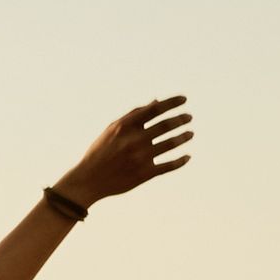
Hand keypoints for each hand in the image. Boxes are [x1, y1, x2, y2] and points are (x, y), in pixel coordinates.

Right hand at [52, 99, 193, 208]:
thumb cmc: (101, 151)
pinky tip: (187, 156)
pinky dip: (181, 161)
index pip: (155, 109)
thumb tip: (157, 102)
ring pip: (171, 143)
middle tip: (188, 117)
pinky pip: (169, 166)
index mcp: (125, 126)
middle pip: (166, 125)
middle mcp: (134, 140)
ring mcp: (140, 158)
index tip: (184, 99)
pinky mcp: (144, 174)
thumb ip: (134, 115)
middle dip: (181, 119)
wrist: (89, 179)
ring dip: (184, 137)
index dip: (172, 102)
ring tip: (190, 133)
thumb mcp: (112, 129)